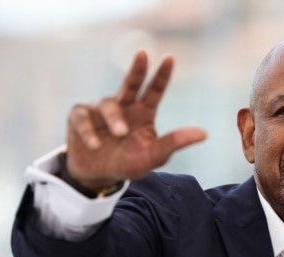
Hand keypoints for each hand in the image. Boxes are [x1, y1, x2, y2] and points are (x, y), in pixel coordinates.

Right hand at [65, 51, 206, 191]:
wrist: (99, 176)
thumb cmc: (129, 162)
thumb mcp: (154, 156)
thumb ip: (174, 143)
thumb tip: (204, 134)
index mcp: (144, 112)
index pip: (155, 90)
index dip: (162, 75)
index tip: (170, 58)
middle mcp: (124, 106)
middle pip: (131, 83)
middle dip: (137, 68)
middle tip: (143, 54)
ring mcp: (100, 109)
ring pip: (108, 104)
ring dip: (114, 118)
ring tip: (120, 133)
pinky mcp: (79, 117)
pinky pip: (83, 118)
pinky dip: (89, 130)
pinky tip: (95, 144)